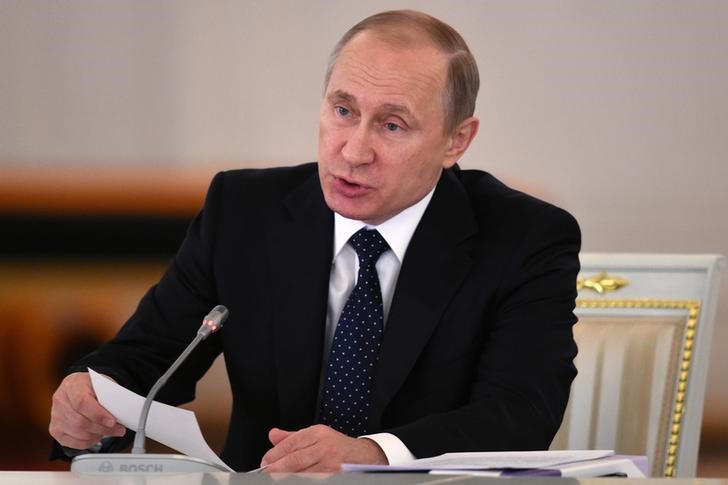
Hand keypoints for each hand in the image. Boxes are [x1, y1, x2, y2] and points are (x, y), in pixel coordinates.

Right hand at [49, 372, 125, 449]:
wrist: (80, 387)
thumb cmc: (92, 386)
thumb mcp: (104, 384)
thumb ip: (110, 396)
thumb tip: (120, 412)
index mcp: (72, 384)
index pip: (82, 402)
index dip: (98, 415)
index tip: (112, 422)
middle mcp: (60, 400)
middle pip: (79, 421)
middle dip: (102, 428)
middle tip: (118, 429)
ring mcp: (55, 416)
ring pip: (77, 433)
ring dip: (97, 435)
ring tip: (109, 431)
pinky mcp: (55, 429)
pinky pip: (72, 442)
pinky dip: (88, 442)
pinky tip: (97, 436)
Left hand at [260, 424, 386, 471]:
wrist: (366, 457)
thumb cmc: (339, 447)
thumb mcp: (317, 436)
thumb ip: (293, 437)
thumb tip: (273, 435)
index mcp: (318, 433)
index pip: (290, 444)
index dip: (274, 455)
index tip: (265, 462)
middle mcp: (325, 446)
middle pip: (294, 460)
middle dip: (276, 469)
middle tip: (266, 473)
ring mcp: (331, 463)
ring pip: (302, 474)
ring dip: (287, 477)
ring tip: (278, 478)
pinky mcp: (336, 476)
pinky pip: (313, 480)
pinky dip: (301, 480)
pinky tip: (295, 480)